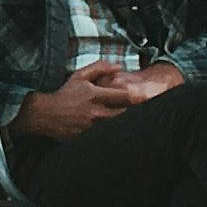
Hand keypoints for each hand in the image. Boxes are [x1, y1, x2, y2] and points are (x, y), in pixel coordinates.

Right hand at [14, 62, 180, 138]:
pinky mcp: (90, 139)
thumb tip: (119, 66)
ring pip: (121, 128)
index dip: (143, 97)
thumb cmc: (65, 95)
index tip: (156, 96)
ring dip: (135, 126)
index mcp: (97, 95)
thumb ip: (100, 68)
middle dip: (144, 114)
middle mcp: (97, 113)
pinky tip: (133, 138)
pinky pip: (110, 138)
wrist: (44, 116)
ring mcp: (94, 128)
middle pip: (128, 115)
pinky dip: (121, 136)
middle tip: (161, 113)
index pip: (125, 97)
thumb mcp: (80, 75)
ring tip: (151, 126)